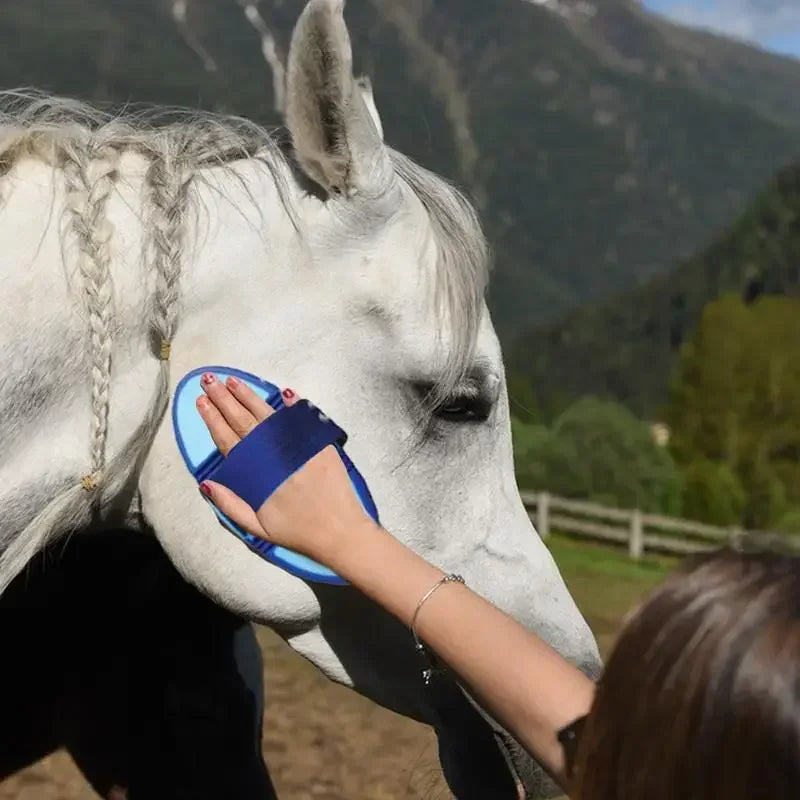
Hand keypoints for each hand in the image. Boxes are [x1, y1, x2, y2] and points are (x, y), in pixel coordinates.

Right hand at [195, 373, 376, 562]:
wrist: (341, 532)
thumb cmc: (299, 533)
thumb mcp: (258, 528)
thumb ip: (231, 505)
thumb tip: (205, 483)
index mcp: (256, 474)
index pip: (228, 440)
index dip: (213, 419)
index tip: (202, 401)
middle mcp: (274, 455)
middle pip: (243, 421)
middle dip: (224, 399)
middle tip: (210, 381)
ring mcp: (297, 446)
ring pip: (268, 415)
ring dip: (249, 397)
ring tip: (234, 381)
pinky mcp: (319, 444)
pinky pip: (302, 419)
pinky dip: (292, 405)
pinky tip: (282, 392)